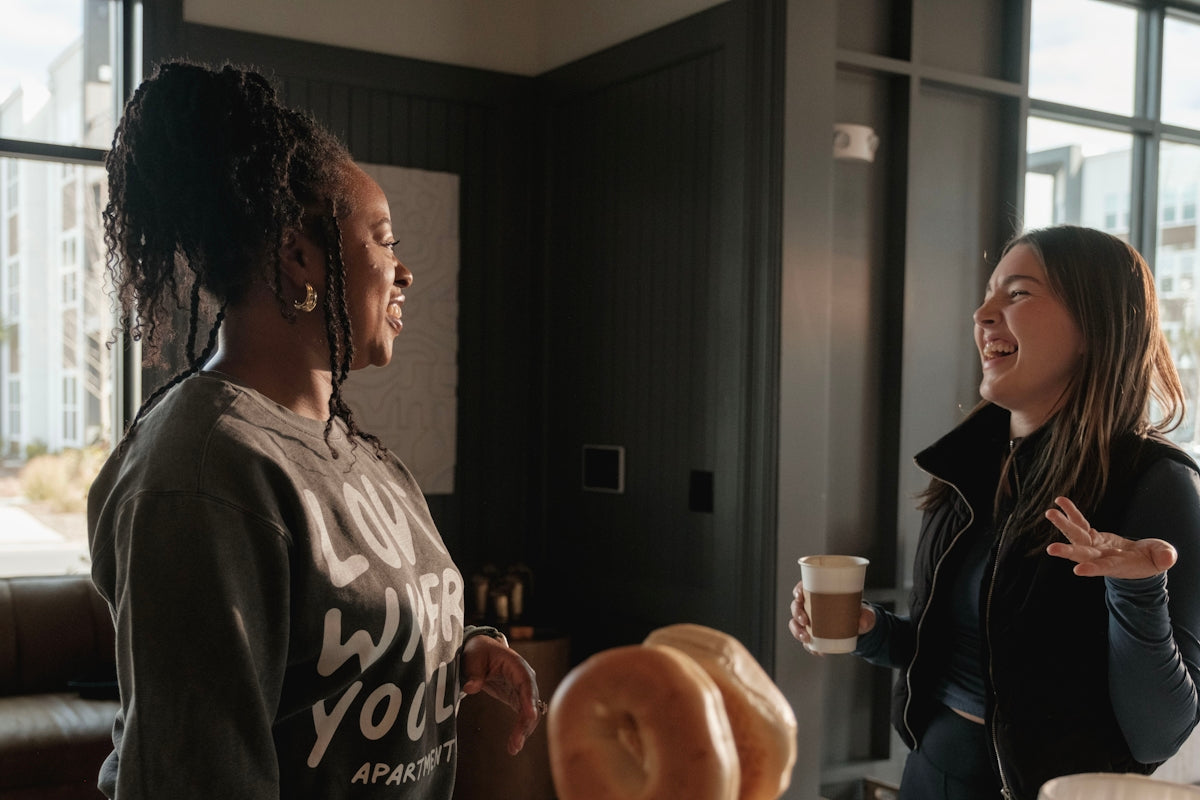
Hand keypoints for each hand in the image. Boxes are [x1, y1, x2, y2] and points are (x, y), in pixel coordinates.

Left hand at [461, 634, 541, 754]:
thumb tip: (471, 687)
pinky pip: (523, 716)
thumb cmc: (479, 651)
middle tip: (515, 744)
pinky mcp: (517, 698)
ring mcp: (523, 690)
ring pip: (530, 712)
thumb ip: (474, 673)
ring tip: (513, 749)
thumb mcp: (474, 658)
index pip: (526, 684)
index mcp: (516, 665)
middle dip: (525, 724)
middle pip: (531, 702)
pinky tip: (514, 745)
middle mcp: (525, 678)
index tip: (529, 716)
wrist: (481, 650)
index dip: (529, 700)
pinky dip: (520, 729)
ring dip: (524, 731)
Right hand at [787, 580, 874, 653]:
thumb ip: (866, 616)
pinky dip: (809, 647)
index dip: (797, 591)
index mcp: (819, 594)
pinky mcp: (813, 634)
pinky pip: (805, 640)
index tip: (799, 596)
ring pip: (795, 624)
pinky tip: (817, 651)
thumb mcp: (865, 613)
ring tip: (806, 638)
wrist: (859, 628)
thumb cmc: (859, 613)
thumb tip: (861, 623)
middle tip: (804, 620)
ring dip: (797, 631)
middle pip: (796, 607)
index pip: (802, 589)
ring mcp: (810, 621)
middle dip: (796, 613)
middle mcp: (811, 606)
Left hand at [1045, 495, 1176, 578]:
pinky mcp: (1093, 536)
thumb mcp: (1161, 558)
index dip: (1092, 569)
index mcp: (1117, 566)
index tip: (1079, 570)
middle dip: (1067, 552)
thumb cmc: (1151, 560)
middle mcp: (1100, 557)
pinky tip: (1060, 502)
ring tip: (1050, 512)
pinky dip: (1071, 513)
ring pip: (1076, 536)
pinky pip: (1080, 523)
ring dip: (1063, 525)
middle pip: (1082, 554)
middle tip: (1051, 549)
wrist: (1139, 559)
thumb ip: (1164, 557)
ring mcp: (1094, 546)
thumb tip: (1168, 558)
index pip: (1104, 567)